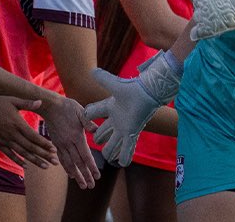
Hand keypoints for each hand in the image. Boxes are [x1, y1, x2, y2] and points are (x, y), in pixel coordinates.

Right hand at [0, 94, 58, 168]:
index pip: (34, 137)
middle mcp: (12, 134)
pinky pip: (9, 154)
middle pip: (30, 147)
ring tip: (45, 166)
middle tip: (55, 162)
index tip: (54, 149)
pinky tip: (26, 166)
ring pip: (22, 153)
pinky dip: (18, 161)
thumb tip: (40, 102)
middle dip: (44, 155)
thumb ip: (27, 103)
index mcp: (18, 124)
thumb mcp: (13, 100)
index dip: (44, 144)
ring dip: (34, 160)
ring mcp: (5, 140)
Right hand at [39, 97, 99, 189]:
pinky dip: (66, 168)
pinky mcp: (55, 143)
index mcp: (76, 136)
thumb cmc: (67, 107)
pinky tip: (70, 174)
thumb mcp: (81, 111)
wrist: (49, 105)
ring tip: (82, 185)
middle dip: (84, 176)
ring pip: (69, 163)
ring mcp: (61, 144)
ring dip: (76, 175)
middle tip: (90, 186)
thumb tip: (96, 130)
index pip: (85, 156)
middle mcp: (68, 143)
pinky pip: (61, 159)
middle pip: (78, 163)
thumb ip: (88, 122)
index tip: (97, 177)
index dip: (91, 167)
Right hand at [84, 51, 181, 166]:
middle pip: (104, 132)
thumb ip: (103, 78)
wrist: (148, 93)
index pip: (94, 114)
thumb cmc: (132, 88)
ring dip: (110, 150)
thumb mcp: (114, 84)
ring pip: (114, 143)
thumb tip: (92, 70)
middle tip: (97, 143)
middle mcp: (116, 120)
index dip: (89, 118)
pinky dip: (124, 156)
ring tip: (106, 157)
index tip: (86, 121)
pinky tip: (122, 163)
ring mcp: (124, 128)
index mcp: (110, 107)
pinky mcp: (131, 133)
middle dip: (100, 139)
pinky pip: (126, 148)